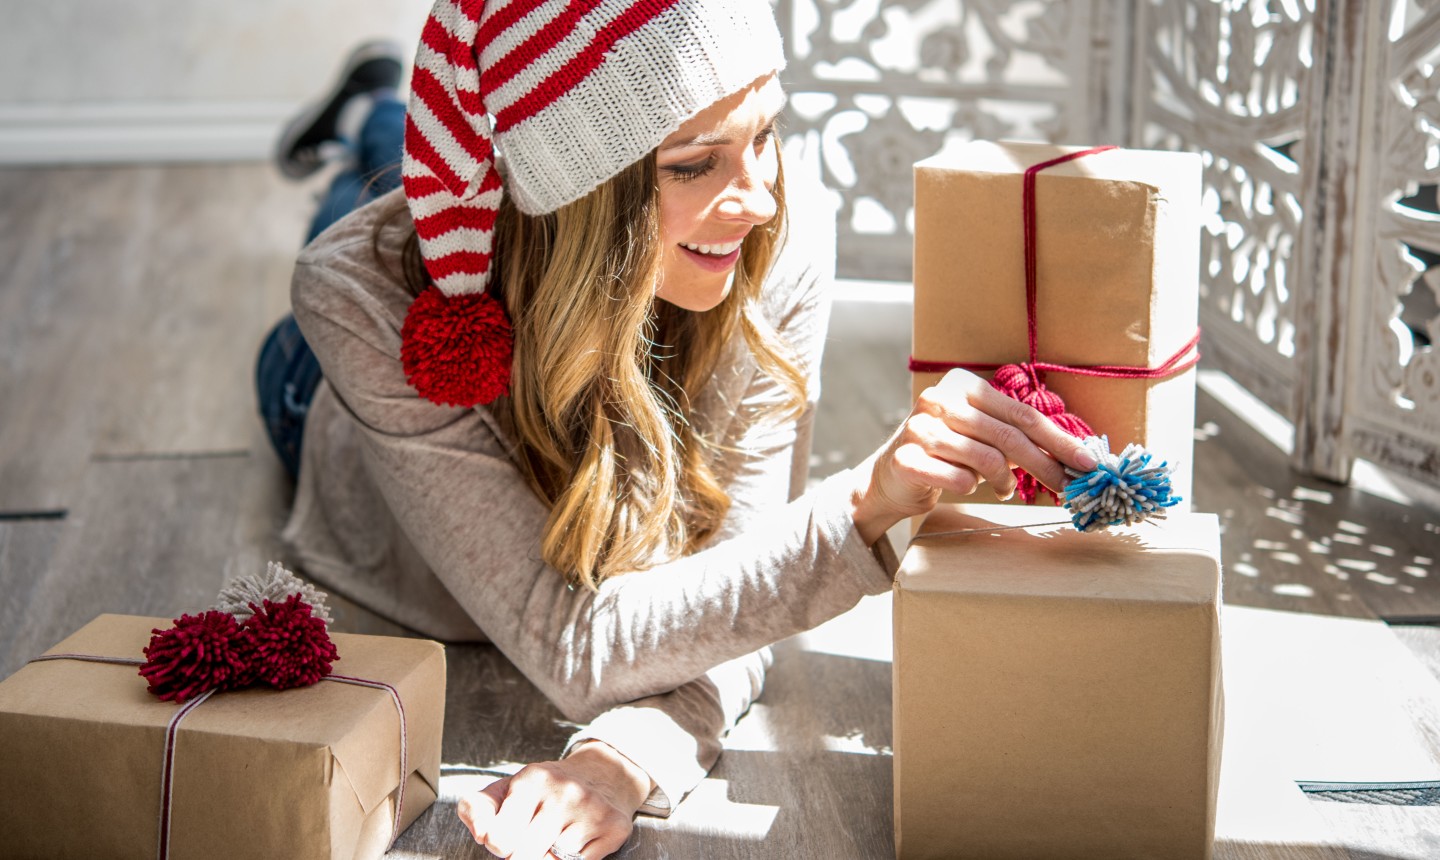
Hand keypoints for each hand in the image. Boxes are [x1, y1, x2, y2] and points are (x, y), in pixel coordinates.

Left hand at [457, 741, 652, 859]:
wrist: (601, 774)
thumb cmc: (545, 790)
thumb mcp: (508, 790)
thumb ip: (478, 809)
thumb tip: (482, 834)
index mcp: (532, 780)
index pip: (498, 838)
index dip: (499, 845)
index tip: (506, 838)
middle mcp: (565, 792)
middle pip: (524, 855)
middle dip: (521, 854)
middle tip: (530, 840)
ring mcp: (592, 810)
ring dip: (548, 857)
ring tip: (552, 838)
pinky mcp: (613, 828)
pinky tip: (574, 841)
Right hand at [852, 368, 1098, 543]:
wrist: (892, 477)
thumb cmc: (950, 455)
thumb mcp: (984, 437)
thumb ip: (1019, 437)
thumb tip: (1074, 456)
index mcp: (964, 385)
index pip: (1022, 413)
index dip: (1058, 440)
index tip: (1086, 462)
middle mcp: (939, 400)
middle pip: (1008, 436)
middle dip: (1044, 465)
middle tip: (1066, 487)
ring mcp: (919, 428)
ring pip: (986, 459)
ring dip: (1004, 483)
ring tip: (1004, 490)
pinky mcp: (905, 458)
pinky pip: (958, 479)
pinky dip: (972, 488)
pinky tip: (968, 486)